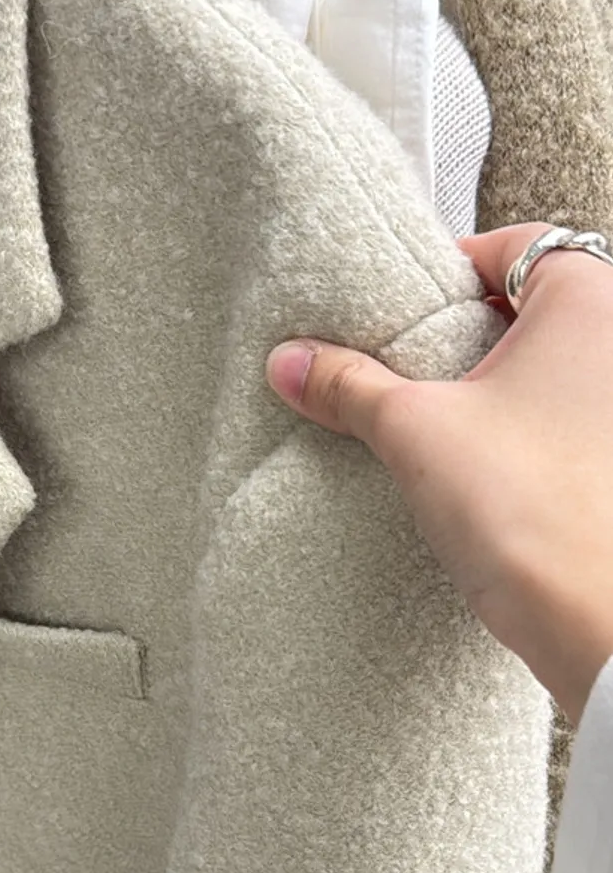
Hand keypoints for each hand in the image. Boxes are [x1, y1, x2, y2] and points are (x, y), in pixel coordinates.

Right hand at [266, 223, 612, 723]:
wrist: (600, 626)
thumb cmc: (535, 510)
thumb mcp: (415, 431)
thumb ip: (348, 386)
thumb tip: (290, 362)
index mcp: (590, 302)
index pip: (514, 246)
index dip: (448, 269)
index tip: (400, 307)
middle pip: (528, 307)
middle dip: (460, 333)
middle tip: (402, 363)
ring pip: (543, 369)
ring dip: (485, 387)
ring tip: (425, 419)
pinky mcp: (608, 462)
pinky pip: (556, 421)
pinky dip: (512, 429)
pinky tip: (466, 466)